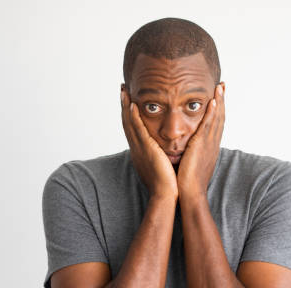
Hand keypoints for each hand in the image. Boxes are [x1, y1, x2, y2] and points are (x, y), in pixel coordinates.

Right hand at [120, 84, 178, 198]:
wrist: (166, 195)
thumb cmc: (168, 185)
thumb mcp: (162, 166)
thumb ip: (162, 156)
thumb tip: (167, 152)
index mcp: (141, 152)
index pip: (133, 129)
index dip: (129, 114)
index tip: (129, 100)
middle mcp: (137, 148)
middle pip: (127, 122)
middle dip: (124, 105)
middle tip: (122, 89)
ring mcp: (139, 148)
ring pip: (129, 123)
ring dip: (126, 105)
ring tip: (124, 90)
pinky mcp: (146, 149)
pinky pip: (138, 130)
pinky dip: (133, 117)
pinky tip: (132, 105)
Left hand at [176, 82, 224, 197]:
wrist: (190, 194)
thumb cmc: (187, 183)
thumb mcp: (190, 164)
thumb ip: (189, 154)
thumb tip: (183, 149)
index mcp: (209, 148)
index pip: (214, 124)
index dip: (217, 110)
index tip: (217, 97)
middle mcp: (212, 144)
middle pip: (219, 118)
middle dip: (221, 101)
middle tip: (222, 85)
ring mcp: (209, 144)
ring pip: (216, 119)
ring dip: (219, 101)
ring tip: (220, 86)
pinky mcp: (202, 146)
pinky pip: (208, 126)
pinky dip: (212, 113)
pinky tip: (213, 101)